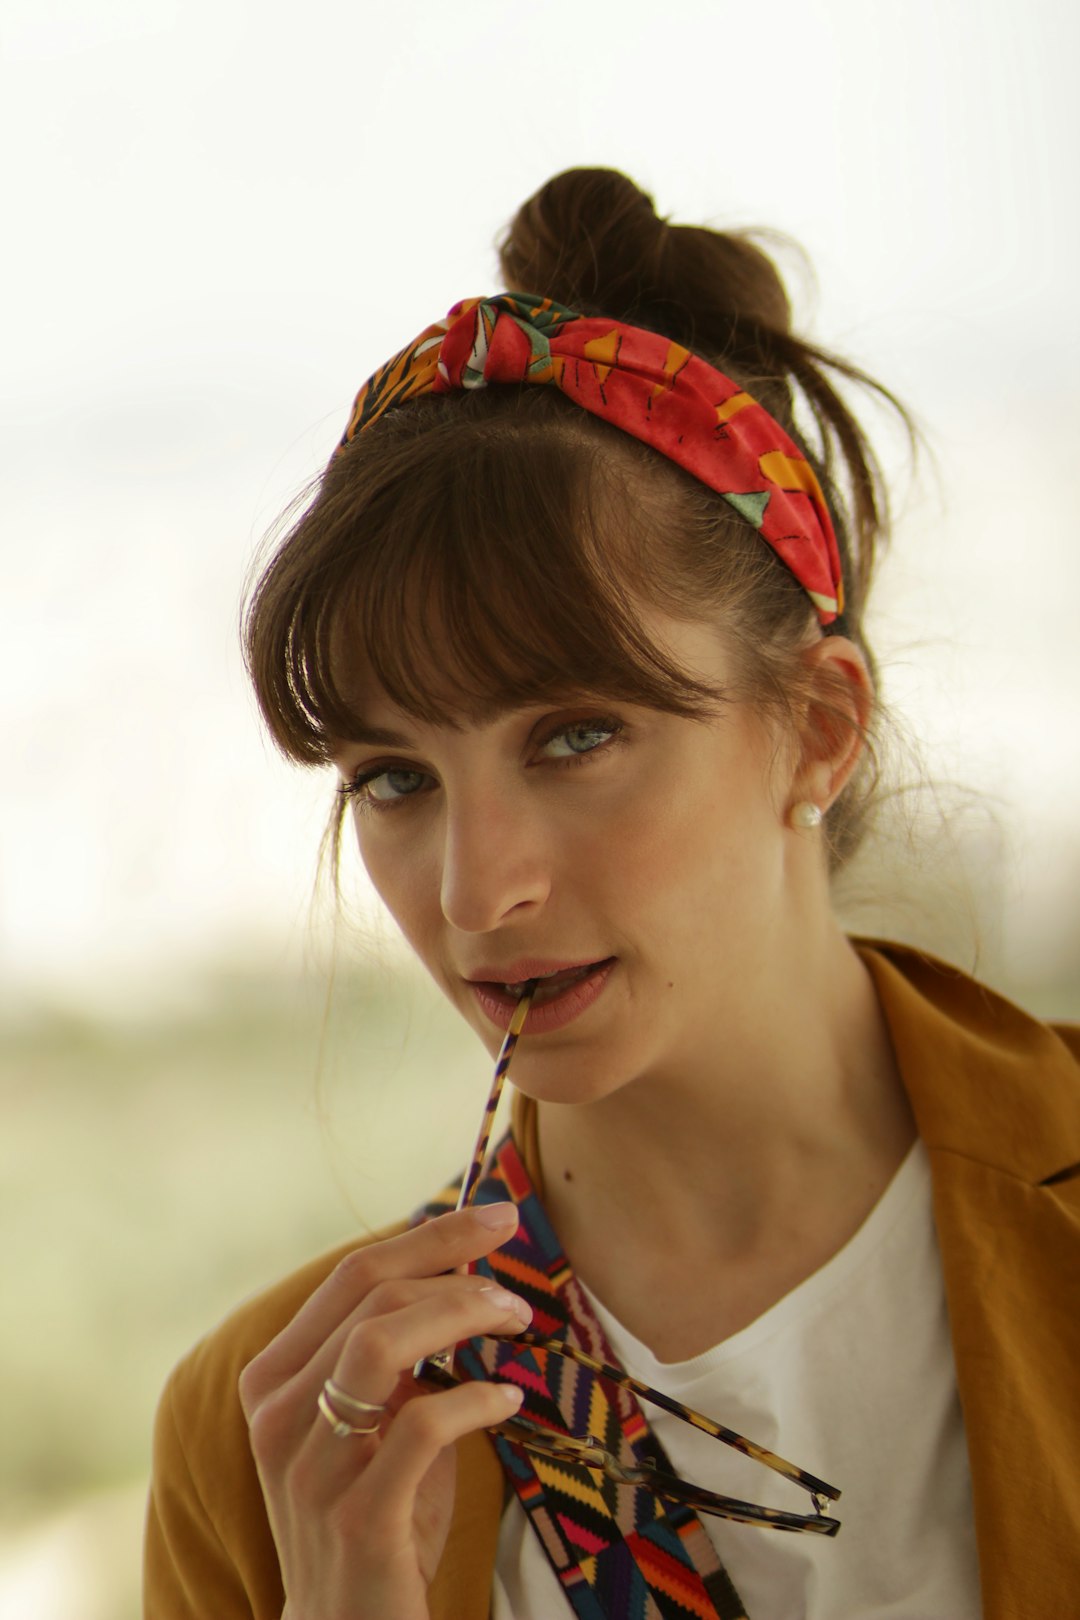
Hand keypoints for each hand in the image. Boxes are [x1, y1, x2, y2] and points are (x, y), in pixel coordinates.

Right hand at [238, 1202, 529, 1619]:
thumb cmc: (375, 1509)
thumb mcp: (374, 1420)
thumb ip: (397, 1351)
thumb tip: (462, 1268)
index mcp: (275, 1377)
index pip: (351, 1273)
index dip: (430, 1234)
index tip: (495, 1216)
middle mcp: (279, 1413)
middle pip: (370, 1294)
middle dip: (455, 1269)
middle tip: (516, 1288)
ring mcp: (311, 1465)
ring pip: (381, 1343)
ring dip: (459, 1317)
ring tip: (511, 1325)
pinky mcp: (357, 1515)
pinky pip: (420, 1425)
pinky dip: (475, 1399)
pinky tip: (507, 1400)